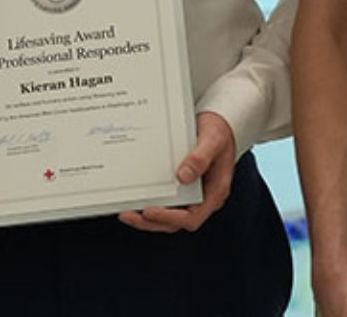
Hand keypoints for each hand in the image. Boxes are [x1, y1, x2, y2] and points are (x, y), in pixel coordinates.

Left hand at [119, 111, 235, 233]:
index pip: (193, 217)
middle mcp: (204, 197)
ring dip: (147, 218)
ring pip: (169, 215)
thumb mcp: (213, 140)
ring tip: (127, 212)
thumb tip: (183, 177)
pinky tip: (136, 199)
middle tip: (129, 214)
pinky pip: (166, 202)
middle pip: (176, 221)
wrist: (220, 124)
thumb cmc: (219, 131)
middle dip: (151, 222)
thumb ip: (201, 157)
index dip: (170, 218)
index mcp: (216, 191)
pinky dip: (150, 204)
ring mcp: (193, 194)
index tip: (150, 211)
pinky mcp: (183, 188)